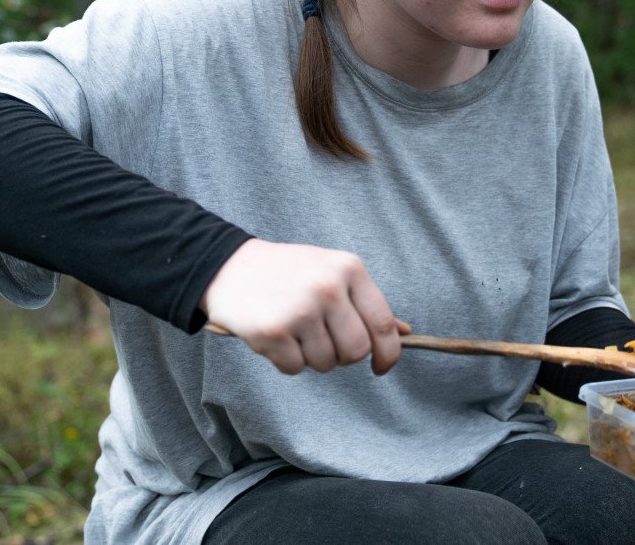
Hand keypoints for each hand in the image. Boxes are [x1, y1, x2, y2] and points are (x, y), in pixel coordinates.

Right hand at [200, 238, 402, 375]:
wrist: (229, 267)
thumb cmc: (288, 273)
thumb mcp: (332, 272)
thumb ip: (366, 303)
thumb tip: (406, 332)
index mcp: (349, 270)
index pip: (383, 323)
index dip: (388, 353)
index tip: (382, 366)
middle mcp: (328, 288)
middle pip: (356, 351)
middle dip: (343, 356)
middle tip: (324, 343)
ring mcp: (300, 310)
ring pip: (326, 363)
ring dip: (312, 358)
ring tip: (295, 333)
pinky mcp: (272, 331)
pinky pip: (295, 368)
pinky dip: (287, 362)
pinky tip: (276, 338)